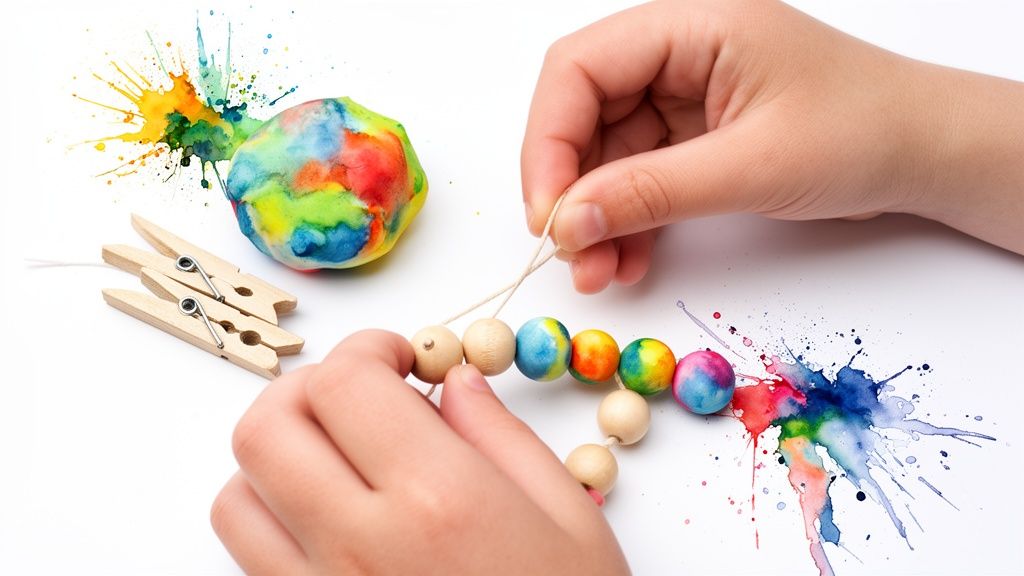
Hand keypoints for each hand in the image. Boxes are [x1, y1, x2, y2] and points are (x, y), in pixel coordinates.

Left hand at [211, 330, 628, 574]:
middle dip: (307, 389)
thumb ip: (501, 437)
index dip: (367, 349)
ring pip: (236, 496)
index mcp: (438, 500)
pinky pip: (249, 563)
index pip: (345, 382)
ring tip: (340, 462)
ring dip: (279, 459)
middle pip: (266, 426)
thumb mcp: (567, 520)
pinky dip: (272, 522)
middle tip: (359, 396)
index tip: (398, 358)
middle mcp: (361, 546)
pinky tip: (332, 524)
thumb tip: (454, 382)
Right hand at [522, 0, 1023, 292]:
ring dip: (594, 216)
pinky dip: (625, 221)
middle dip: (569, 188)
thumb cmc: (863, 132)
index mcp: (691, 23)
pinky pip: (636, 177)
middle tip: (567, 251)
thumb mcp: (751, 166)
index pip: (579, 68)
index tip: (549, 213)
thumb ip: (651, 192)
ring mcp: (682, 94)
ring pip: (605, 153)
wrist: (925, 153)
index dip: (549, 140)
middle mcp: (676, 52)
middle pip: (582, 112)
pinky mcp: (692, 136)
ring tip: (596, 272)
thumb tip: (566, 223)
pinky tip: (624, 261)